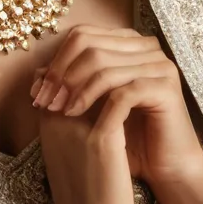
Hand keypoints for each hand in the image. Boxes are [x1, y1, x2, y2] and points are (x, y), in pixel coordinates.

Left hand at [33, 25, 202, 203]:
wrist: (163, 167)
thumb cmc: (126, 136)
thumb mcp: (91, 106)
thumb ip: (69, 84)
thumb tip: (36, 72)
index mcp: (129, 42)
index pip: (82, 36)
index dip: (56, 61)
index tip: (38, 92)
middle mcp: (146, 46)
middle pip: (90, 45)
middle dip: (61, 74)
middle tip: (45, 101)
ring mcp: (159, 64)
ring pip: (103, 64)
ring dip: (72, 87)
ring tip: (57, 110)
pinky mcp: (166, 86)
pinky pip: (122, 86)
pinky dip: (93, 99)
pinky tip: (76, 115)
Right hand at [35, 67, 134, 203]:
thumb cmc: (84, 197)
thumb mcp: (67, 154)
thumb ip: (70, 120)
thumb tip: (81, 95)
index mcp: (46, 120)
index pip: (63, 67)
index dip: (87, 57)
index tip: (111, 57)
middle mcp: (56, 117)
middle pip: (78, 63)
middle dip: (103, 54)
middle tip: (128, 56)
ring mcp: (76, 127)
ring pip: (97, 73)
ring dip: (120, 67)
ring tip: (139, 71)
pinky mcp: (101, 141)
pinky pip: (118, 96)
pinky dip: (133, 89)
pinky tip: (148, 91)